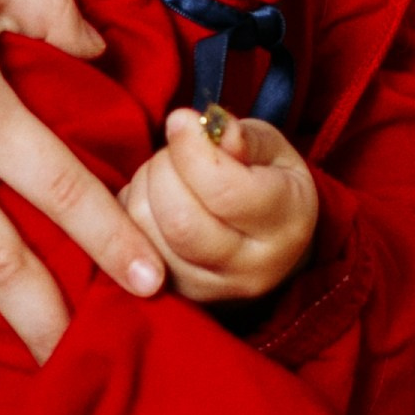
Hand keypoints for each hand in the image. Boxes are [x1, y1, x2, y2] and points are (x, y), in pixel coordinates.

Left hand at [120, 109, 319, 305]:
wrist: (269, 244)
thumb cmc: (268, 183)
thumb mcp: (270, 150)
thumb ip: (241, 137)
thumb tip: (204, 125)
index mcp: (285, 223)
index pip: (224, 191)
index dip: (191, 149)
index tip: (180, 119)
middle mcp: (251, 269)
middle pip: (180, 220)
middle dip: (164, 169)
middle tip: (176, 150)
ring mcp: (210, 291)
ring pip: (146, 233)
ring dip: (143, 188)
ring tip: (167, 173)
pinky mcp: (176, 295)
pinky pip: (129, 249)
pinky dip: (130, 214)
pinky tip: (154, 200)